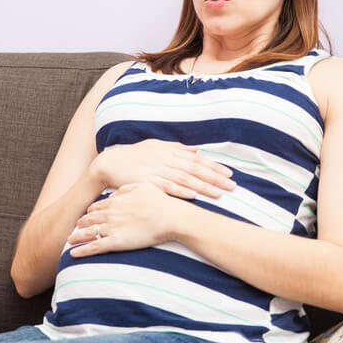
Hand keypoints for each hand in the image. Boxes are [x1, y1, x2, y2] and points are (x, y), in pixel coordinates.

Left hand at [67, 183, 185, 256]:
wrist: (170, 217)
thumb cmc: (161, 202)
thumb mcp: (143, 186)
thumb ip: (127, 188)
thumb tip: (116, 193)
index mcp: (116, 201)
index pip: (97, 207)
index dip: (91, 211)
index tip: (87, 214)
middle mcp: (110, 214)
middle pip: (89, 219)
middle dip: (81, 223)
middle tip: (75, 227)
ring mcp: (111, 228)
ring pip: (88, 233)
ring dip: (77, 237)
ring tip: (69, 240)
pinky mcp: (115, 243)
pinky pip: (94, 247)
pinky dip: (82, 251)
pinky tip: (73, 254)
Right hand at [91, 139, 234, 199]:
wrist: (109, 163)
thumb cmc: (133, 156)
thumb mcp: (155, 147)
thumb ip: (176, 149)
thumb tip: (196, 150)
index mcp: (169, 152)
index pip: (196, 160)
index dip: (213, 167)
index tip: (229, 174)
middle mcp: (165, 160)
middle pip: (195, 169)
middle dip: (214, 178)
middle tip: (232, 186)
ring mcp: (156, 171)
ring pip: (184, 179)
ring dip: (203, 186)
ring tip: (218, 193)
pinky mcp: (147, 182)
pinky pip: (167, 187)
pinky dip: (180, 191)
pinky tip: (193, 195)